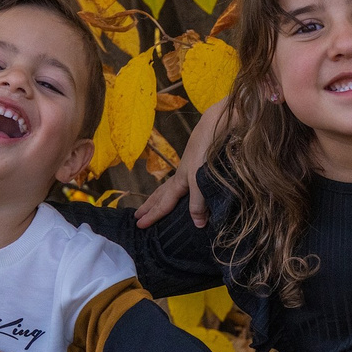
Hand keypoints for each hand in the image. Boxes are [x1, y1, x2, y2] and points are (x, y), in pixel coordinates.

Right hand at [136, 99, 226, 227]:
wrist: (214, 126)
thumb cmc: (205, 152)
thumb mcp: (200, 181)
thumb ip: (198, 202)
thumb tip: (197, 224)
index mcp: (180, 181)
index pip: (164, 203)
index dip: (153, 215)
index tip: (140, 226)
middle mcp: (181, 176)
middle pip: (161, 194)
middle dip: (150, 206)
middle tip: (137, 217)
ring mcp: (188, 168)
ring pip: (169, 187)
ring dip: (159, 198)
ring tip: (151, 204)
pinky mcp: (197, 163)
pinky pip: (180, 182)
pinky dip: (174, 189)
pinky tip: (180, 189)